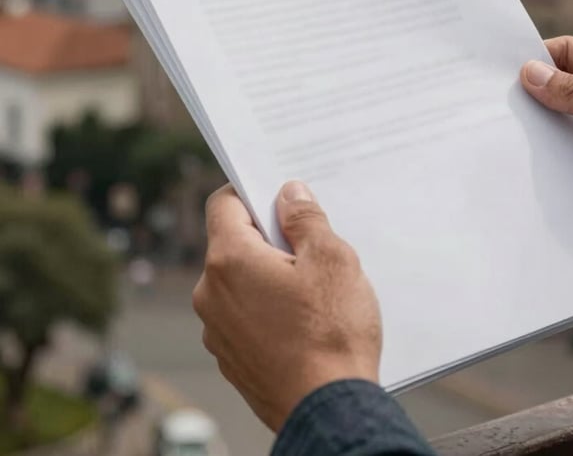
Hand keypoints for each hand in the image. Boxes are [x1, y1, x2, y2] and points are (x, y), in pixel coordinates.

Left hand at [193, 182, 381, 431]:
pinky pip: (243, 315)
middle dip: (268, 238)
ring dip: (268, 275)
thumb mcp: (331, 258)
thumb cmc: (332, 333)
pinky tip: (303, 321)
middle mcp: (211, 294)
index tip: (279, 197)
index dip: (250, 192)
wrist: (330, 411)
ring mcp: (217, 330)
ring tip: (312, 291)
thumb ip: (305, 218)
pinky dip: (266, 308)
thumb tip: (289, 194)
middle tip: (310, 246)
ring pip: (239, 281)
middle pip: (232, 243)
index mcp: (229, 261)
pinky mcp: (231, 358)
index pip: (222, 204)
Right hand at [522, 37, 572, 258]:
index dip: (536, 59)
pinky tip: (534, 168)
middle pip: (561, 89)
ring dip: (544, 133)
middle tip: (497, 107)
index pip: (568, 52)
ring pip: (562, 126)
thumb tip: (532, 73)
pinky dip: (554, 162)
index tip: (503, 72)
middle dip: (534, 98)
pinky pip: (571, 159)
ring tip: (509, 137)